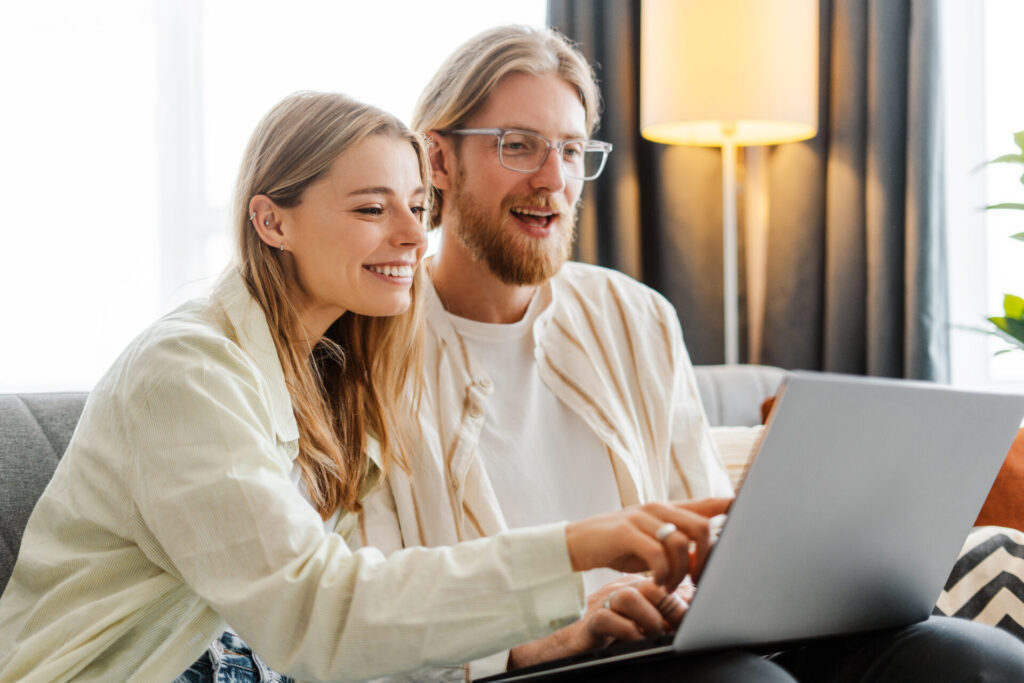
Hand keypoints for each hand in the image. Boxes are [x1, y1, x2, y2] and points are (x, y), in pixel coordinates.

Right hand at [508, 576, 695, 668]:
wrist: (570, 640)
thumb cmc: (611, 626)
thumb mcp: (643, 611)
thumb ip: (667, 602)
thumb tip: (695, 599)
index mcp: (638, 581)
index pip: (665, 566)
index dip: (685, 582)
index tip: (698, 605)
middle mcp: (623, 585)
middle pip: (653, 581)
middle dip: (674, 605)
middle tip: (685, 624)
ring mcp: (606, 599)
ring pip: (632, 597)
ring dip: (652, 620)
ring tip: (657, 634)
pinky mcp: (592, 619)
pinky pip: (610, 619)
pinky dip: (628, 632)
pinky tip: (636, 639)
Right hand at [564, 498, 731, 590]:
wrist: (577, 542)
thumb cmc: (619, 546)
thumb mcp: (652, 542)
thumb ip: (678, 545)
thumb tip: (707, 557)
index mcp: (668, 509)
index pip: (708, 503)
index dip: (730, 507)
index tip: (746, 514)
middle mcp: (658, 508)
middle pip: (702, 527)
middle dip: (706, 559)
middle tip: (697, 581)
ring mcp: (642, 517)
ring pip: (681, 543)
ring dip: (681, 573)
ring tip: (669, 586)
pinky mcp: (626, 531)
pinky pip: (657, 554)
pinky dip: (662, 574)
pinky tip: (655, 583)